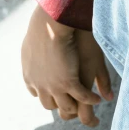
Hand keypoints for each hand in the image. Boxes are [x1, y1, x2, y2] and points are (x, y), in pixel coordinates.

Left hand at [21, 3, 113, 126]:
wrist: (51, 23)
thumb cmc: (43, 26)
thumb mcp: (31, 43)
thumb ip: (30, 54)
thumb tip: (29, 52)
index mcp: (29, 77)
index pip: (37, 93)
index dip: (48, 91)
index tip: (56, 86)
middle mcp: (40, 86)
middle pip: (49, 104)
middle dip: (60, 102)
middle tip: (72, 97)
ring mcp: (54, 87)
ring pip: (66, 106)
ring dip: (77, 106)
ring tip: (87, 102)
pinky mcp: (68, 82)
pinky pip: (82, 97)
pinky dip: (91, 99)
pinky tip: (99, 98)